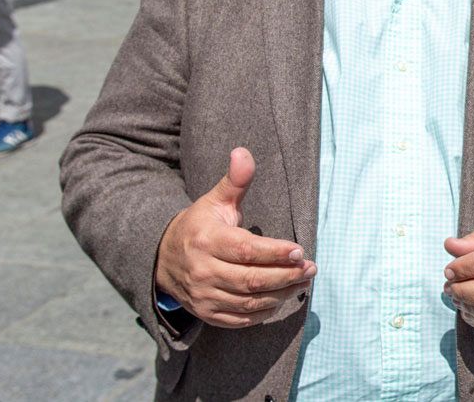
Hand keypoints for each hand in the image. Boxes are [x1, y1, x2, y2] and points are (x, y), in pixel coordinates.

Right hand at [154, 148, 314, 328]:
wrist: (163, 258)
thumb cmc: (199, 225)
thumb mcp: (215, 200)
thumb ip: (234, 180)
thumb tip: (243, 152)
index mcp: (207, 240)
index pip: (246, 251)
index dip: (275, 253)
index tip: (300, 251)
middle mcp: (203, 271)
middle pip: (252, 280)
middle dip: (286, 276)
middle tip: (310, 268)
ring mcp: (204, 295)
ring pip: (249, 302)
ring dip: (281, 295)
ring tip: (303, 282)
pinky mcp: (206, 313)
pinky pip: (240, 319)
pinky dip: (263, 313)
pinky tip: (281, 299)